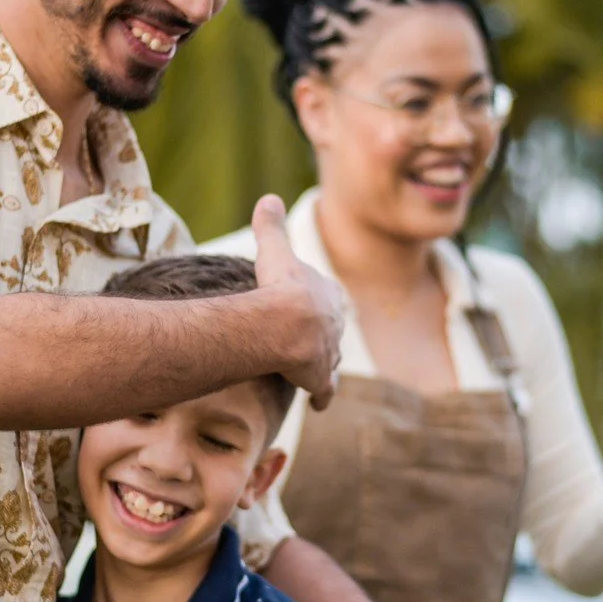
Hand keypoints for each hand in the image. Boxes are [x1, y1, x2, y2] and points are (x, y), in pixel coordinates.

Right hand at [252, 194, 343, 410]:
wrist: (288, 324)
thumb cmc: (281, 285)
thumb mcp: (275, 250)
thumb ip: (271, 226)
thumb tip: (268, 197)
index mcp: (327, 294)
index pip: (327, 296)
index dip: (317, 301)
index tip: (310, 305)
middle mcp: (334, 324)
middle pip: (331, 330)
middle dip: (323, 334)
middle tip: (309, 340)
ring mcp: (329, 353)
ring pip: (328, 360)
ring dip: (322, 365)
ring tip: (311, 369)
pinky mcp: (320, 379)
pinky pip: (324, 392)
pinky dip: (322, 397)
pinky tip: (320, 405)